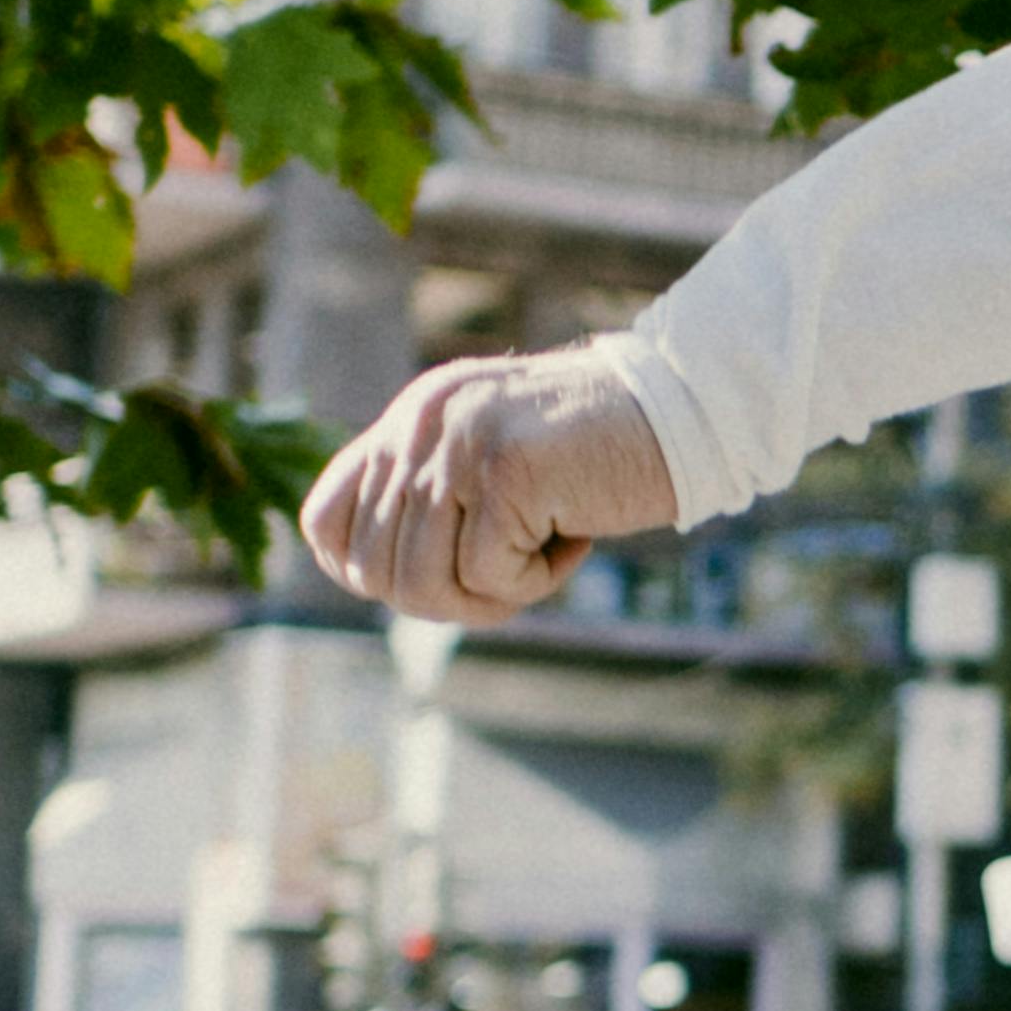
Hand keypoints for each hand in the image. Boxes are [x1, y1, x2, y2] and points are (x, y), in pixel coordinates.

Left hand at [298, 343, 681, 614]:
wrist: (684, 410)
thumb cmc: (597, 451)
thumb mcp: (493, 462)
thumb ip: (435, 499)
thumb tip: (378, 580)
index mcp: (411, 418)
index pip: (326, 519)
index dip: (363, 573)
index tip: (434, 580)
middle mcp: (421, 424)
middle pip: (375, 570)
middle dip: (443, 600)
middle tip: (508, 579)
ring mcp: (459, 444)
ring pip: (423, 584)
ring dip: (489, 598)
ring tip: (543, 558)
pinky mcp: (504, 471)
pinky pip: (490, 578)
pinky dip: (537, 581)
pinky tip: (575, 537)